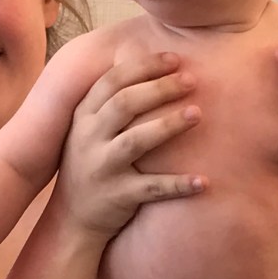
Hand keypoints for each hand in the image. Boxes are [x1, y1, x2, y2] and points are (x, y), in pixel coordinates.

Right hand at [55, 52, 207, 238]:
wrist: (73, 219)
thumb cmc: (91, 165)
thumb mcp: (88, 130)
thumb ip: (109, 103)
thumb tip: (149, 67)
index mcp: (84, 117)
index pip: (112, 81)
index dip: (144, 67)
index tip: (174, 59)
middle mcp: (90, 139)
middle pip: (125, 104)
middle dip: (160, 88)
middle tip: (191, 80)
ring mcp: (103, 168)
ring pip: (137, 141)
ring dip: (168, 125)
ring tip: (197, 114)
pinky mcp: (119, 196)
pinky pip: (152, 188)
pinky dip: (178, 185)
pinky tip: (203, 181)